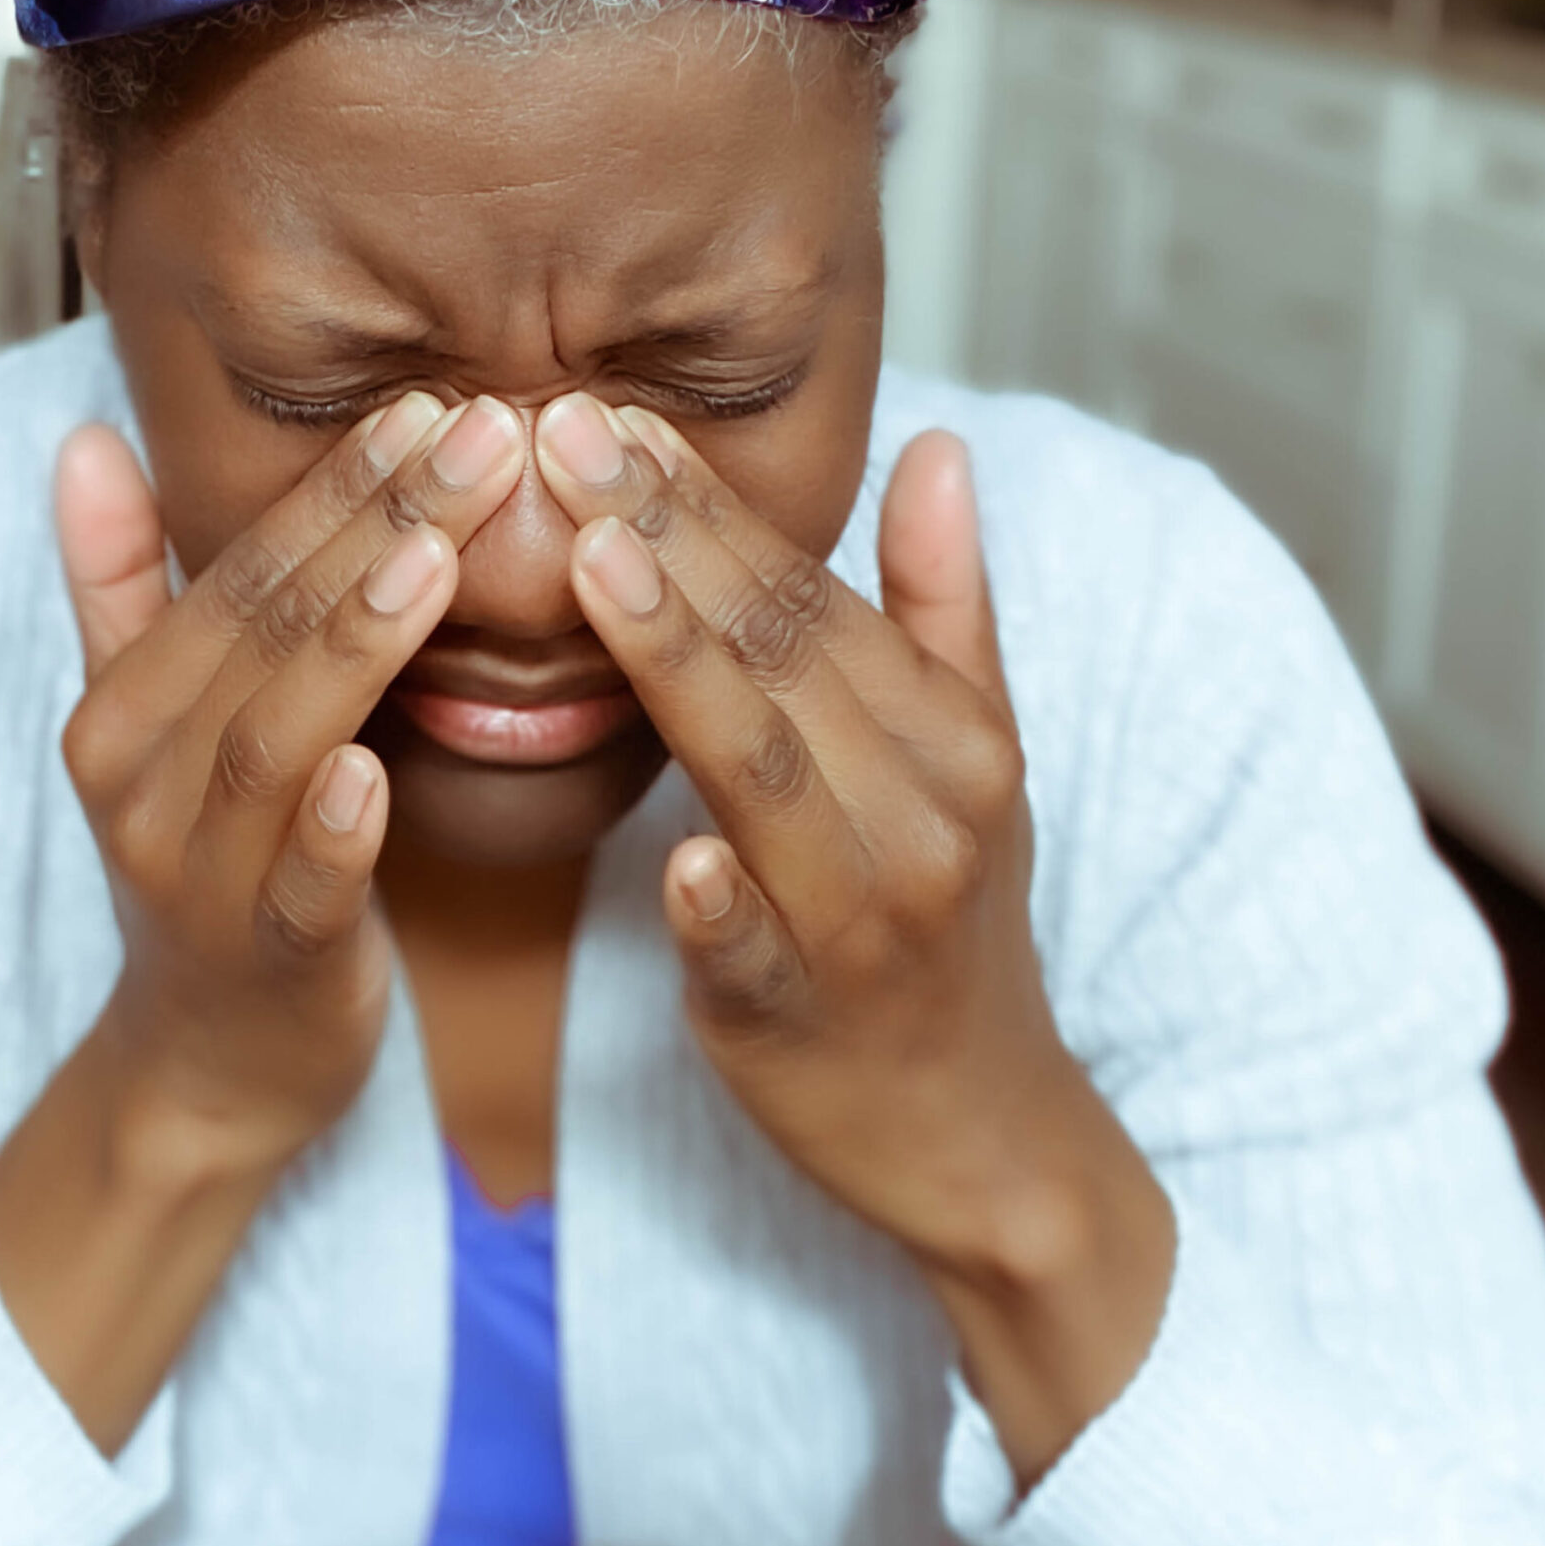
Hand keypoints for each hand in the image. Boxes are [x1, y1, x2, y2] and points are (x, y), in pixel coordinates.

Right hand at [0, 393, 527, 1453]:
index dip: (331, 486)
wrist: (209, 1066)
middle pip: (263, 634)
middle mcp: (144, 784)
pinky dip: (334, 830)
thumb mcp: (146, 731)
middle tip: (482, 433)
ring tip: (439, 555)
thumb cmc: (210, 871)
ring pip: (278, 742)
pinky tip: (380, 771)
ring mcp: (200, 878)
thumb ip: (121, 588)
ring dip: (356, 645)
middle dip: (372, 526)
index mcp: (126, 713)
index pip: (235, 575)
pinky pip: (300, 890)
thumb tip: (83, 441)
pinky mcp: (270, 963)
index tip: (432, 401)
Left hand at [534, 397, 1172, 1480]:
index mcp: (949, 740)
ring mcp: (866, 921)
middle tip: (565, 434)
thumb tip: (939, 446)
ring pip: (764, 775)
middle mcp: (922, 814)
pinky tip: (668, 859)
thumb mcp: (976, 761)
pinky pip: (755, 952)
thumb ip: (947, 606)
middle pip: (783, 657)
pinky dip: (718, 906)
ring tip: (593, 567)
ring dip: (682, 669)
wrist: (979, 1129)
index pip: (814, 599)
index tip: (614, 417)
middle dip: (671, 539)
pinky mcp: (803, 1018)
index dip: (713, 505)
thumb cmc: (947, 930)